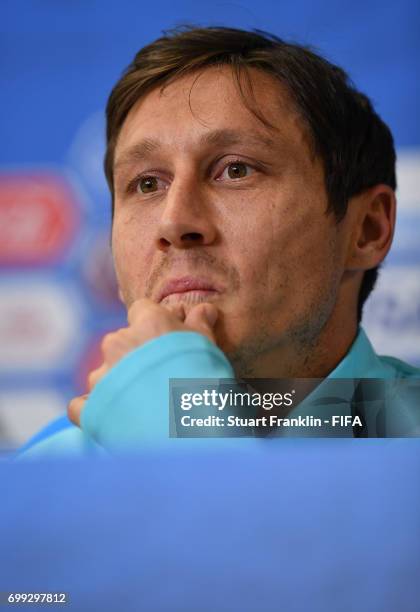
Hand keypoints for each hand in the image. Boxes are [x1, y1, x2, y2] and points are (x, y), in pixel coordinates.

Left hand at [68, 298, 218, 426]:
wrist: (185, 429)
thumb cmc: (202, 382)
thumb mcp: (209, 348)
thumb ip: (201, 325)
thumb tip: (204, 308)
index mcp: (148, 323)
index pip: (142, 310)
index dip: (154, 325)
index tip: (166, 341)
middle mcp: (119, 343)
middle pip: (121, 341)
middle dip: (135, 355)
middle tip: (158, 377)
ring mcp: (102, 375)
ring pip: (105, 372)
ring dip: (118, 383)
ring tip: (142, 404)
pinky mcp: (90, 406)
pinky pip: (82, 405)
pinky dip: (94, 409)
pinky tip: (112, 418)